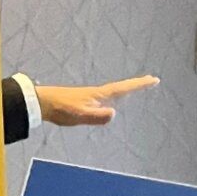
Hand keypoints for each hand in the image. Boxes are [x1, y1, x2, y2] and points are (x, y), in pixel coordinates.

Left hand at [35, 75, 159, 126]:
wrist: (43, 103)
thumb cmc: (61, 109)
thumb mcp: (80, 115)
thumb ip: (96, 116)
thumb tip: (113, 114)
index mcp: (99, 95)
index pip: (124, 89)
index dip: (139, 85)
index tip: (154, 79)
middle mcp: (97, 93)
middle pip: (122, 88)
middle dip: (137, 85)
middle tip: (151, 80)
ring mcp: (91, 96)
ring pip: (113, 92)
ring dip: (126, 89)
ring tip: (136, 88)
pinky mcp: (84, 101)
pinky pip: (105, 97)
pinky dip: (114, 96)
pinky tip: (111, 102)